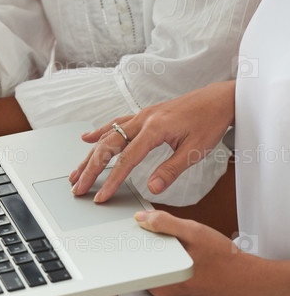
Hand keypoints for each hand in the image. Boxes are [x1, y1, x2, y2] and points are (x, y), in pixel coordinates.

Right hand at [70, 81, 234, 201]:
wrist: (219, 99)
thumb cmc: (210, 121)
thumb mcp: (196, 150)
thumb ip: (172, 169)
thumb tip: (152, 188)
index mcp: (155, 128)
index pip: (127, 159)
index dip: (112, 180)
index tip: (101, 195)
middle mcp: (142, 119)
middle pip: (107, 147)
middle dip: (90, 169)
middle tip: (78, 187)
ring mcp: (140, 115)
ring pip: (107, 136)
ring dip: (89, 155)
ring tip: (76, 172)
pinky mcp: (142, 115)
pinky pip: (114, 124)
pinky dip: (98, 132)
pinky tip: (86, 139)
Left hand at [134, 210, 242, 295]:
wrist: (246, 278)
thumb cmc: (223, 257)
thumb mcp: (194, 231)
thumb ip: (164, 223)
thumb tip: (140, 218)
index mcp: (160, 277)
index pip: (131, 256)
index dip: (128, 239)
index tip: (130, 229)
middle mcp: (159, 288)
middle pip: (138, 258)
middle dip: (143, 241)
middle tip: (154, 230)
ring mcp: (165, 288)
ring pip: (150, 262)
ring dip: (154, 247)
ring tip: (169, 238)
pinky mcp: (172, 286)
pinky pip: (160, 266)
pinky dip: (164, 254)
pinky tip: (177, 248)